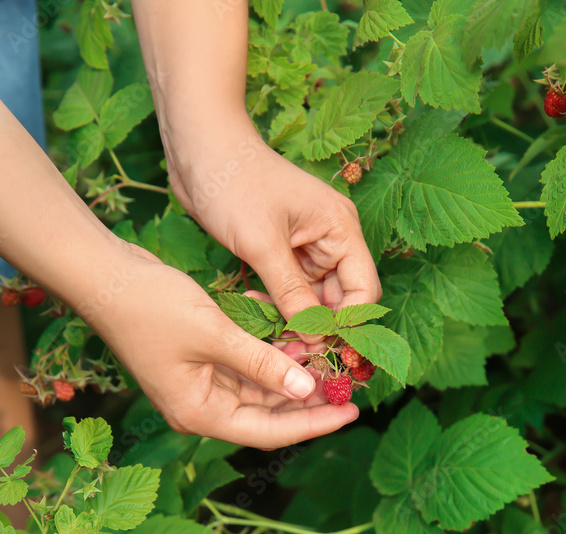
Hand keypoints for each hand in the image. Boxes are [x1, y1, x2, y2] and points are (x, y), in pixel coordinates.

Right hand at [83, 241, 358, 448]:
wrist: (103, 276)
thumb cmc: (150, 306)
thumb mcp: (215, 333)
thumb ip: (263, 363)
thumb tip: (308, 388)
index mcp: (200, 414)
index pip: (269, 432)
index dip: (313, 423)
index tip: (352, 413)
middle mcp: (202, 408)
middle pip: (268, 414)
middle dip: (308, 397)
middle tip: (349, 383)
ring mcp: (201, 386)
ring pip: (260, 388)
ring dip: (291, 370)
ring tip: (328, 354)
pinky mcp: (201, 362)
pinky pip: (246, 365)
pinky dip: (270, 352)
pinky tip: (294, 335)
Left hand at [164, 117, 381, 337]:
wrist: (199, 149)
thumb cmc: (234, 183)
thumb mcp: (262, 243)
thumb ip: (290, 293)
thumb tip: (314, 335)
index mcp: (340, 229)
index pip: (364, 289)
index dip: (350, 323)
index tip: (324, 348)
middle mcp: (331, 239)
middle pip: (341, 299)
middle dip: (320, 327)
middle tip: (291, 351)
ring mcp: (307, 247)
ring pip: (314, 300)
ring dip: (296, 320)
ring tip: (269, 333)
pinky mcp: (283, 253)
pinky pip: (291, 292)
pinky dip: (278, 306)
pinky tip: (255, 310)